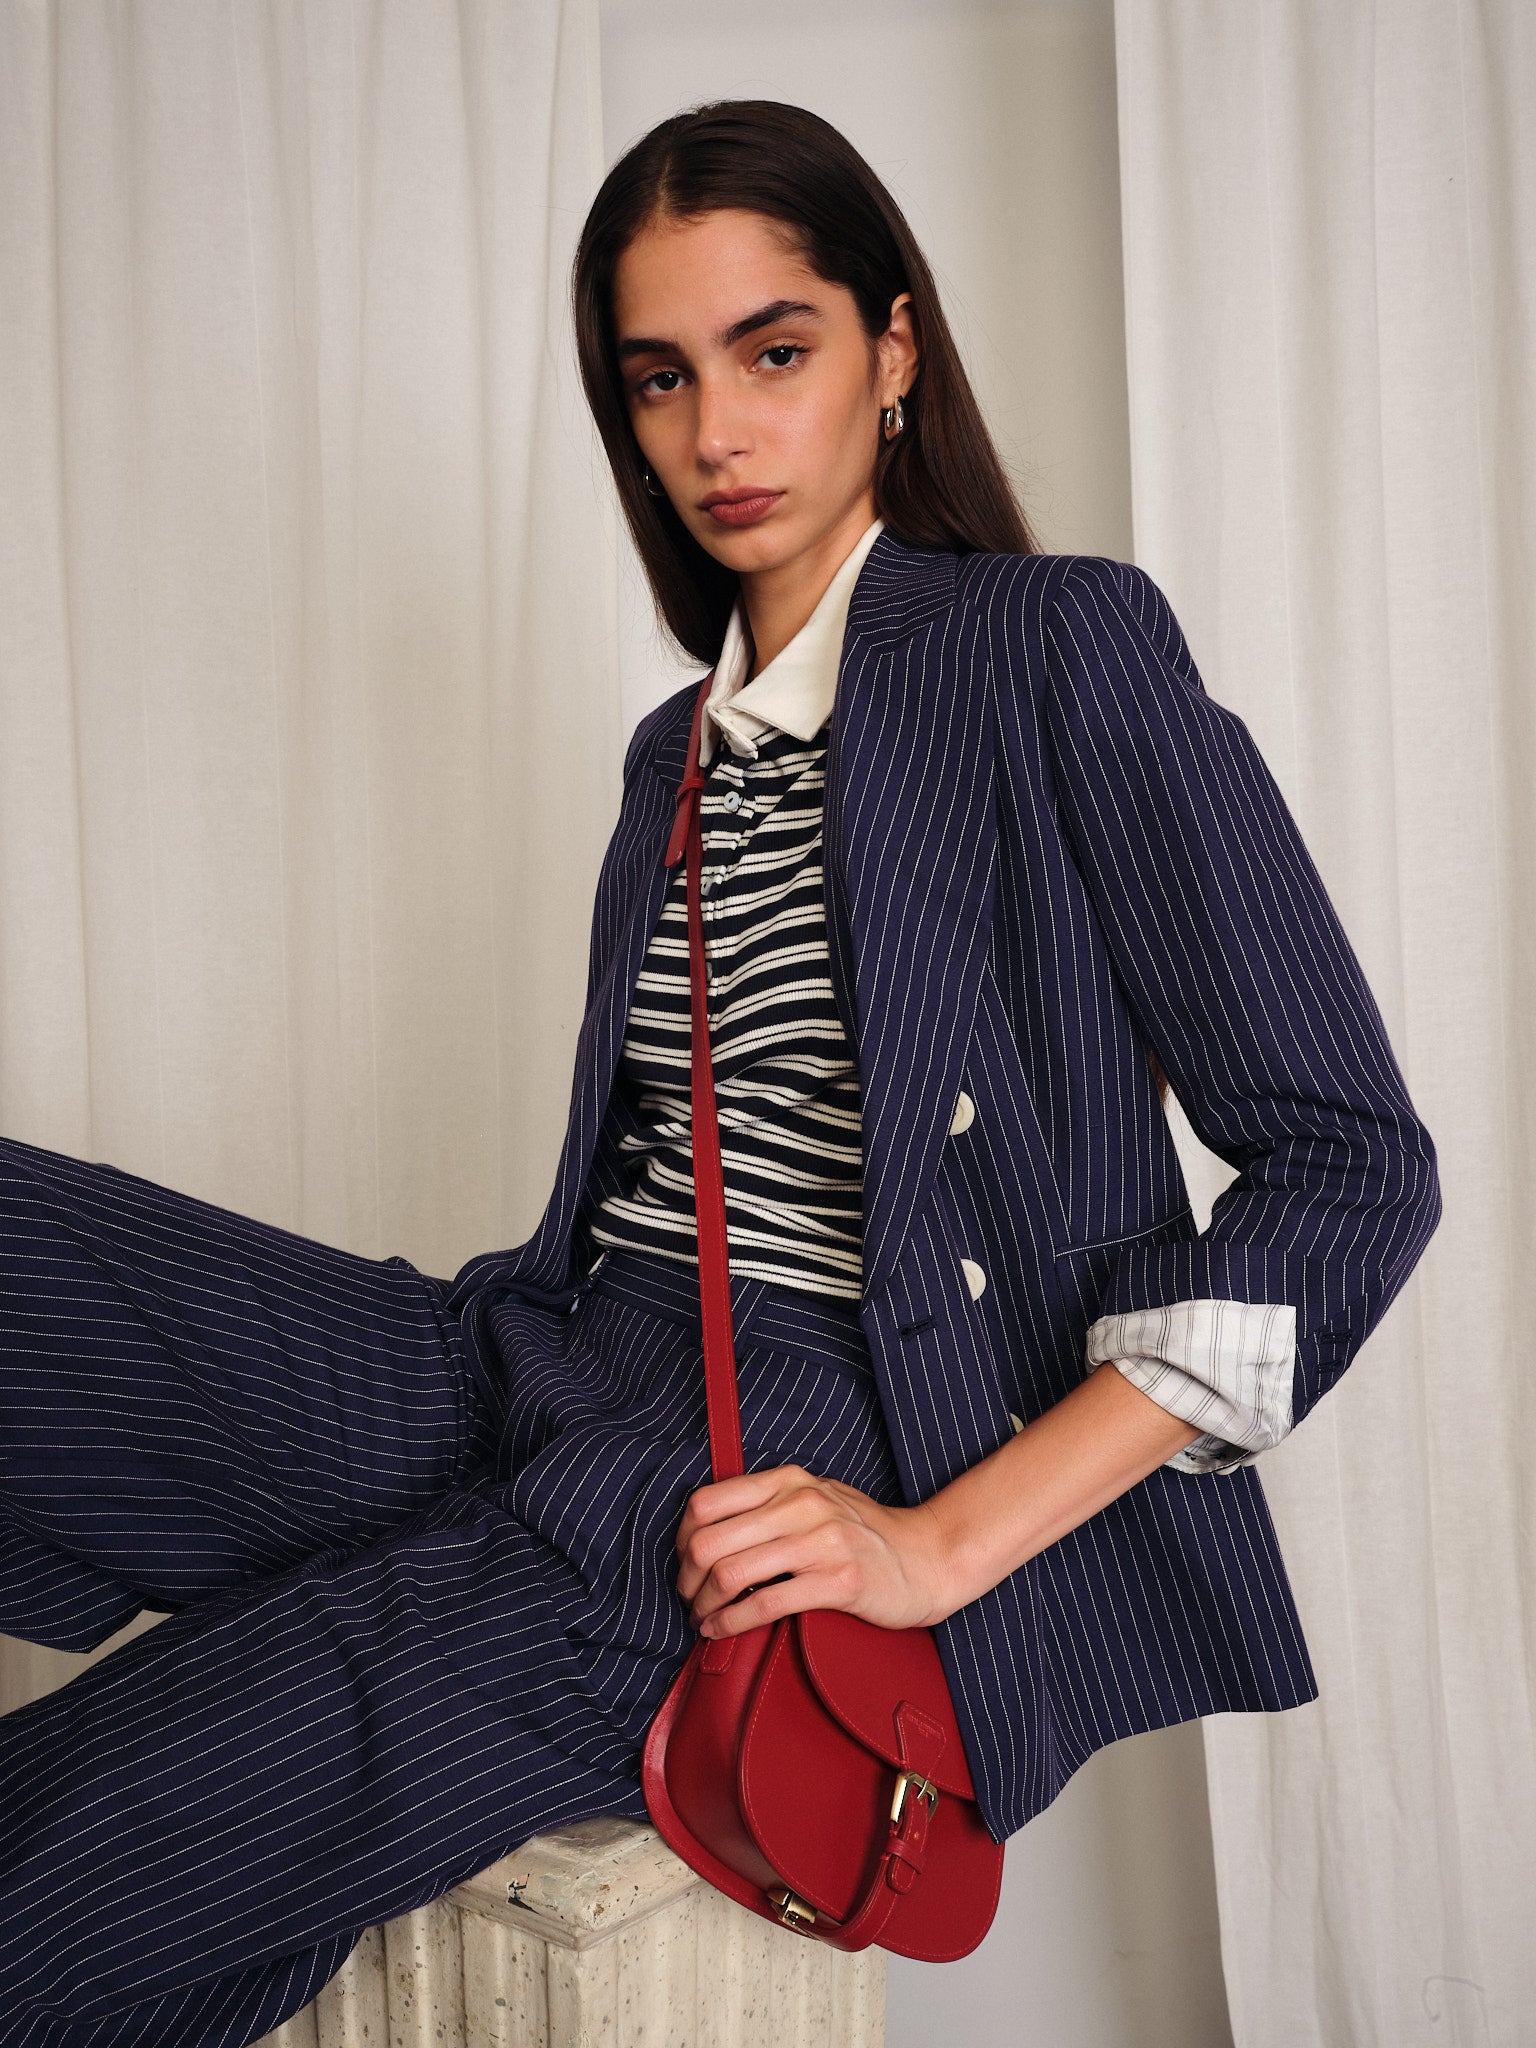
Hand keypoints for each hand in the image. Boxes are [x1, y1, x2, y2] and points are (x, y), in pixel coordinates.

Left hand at [674, 1463, 956, 1639]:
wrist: (928, 1558)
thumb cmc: (865, 1534)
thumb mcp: (816, 1498)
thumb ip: (769, 1504)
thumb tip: (708, 1526)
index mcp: (789, 1481)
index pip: (706, 1503)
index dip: (682, 1538)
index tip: (684, 1563)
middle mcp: (801, 1504)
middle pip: (709, 1541)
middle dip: (687, 1578)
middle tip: (689, 1598)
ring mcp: (821, 1542)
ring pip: (730, 1573)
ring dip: (704, 1604)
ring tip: (702, 1619)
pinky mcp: (837, 1581)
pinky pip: (765, 1605)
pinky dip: (731, 1623)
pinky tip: (722, 1631)